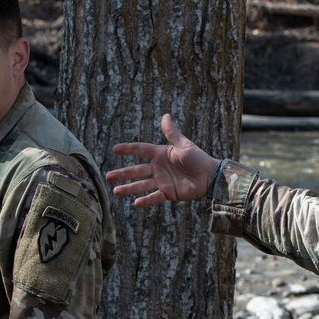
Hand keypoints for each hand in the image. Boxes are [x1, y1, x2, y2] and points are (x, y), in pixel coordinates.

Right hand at [107, 113, 221, 206]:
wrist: (210, 176)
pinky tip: (135, 203)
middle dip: (122, 173)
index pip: (141, 150)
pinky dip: (146, 200)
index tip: (114, 150)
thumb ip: (172, 133)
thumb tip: (165, 115)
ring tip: (116, 191)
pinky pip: (155, 197)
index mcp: (161, 154)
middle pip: (137, 170)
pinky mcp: (169, 193)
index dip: (128, 149)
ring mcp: (163, 181)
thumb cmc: (198, 158)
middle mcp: (159, 168)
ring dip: (129, 188)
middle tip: (108, 176)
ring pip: (142, 185)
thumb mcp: (184, 145)